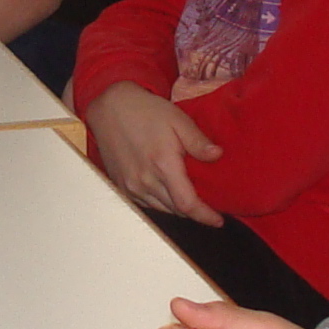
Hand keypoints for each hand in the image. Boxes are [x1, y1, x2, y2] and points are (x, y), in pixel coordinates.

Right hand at [87, 82, 223, 222]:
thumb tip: (217, 156)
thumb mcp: (178, 120)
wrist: (110, 108)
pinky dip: (161, 203)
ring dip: (177, 208)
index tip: (218, 220)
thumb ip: (198, 141)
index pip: (187, 204)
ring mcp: (131, 185)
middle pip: (176, 210)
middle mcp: (145, 181)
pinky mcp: (121, 186)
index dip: (204, 216)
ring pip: (161, 209)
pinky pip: (146, 204)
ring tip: (190, 198)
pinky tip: (168, 192)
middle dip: (194, 212)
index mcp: (163, 164)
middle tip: (209, 205)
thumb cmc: (146, 111)